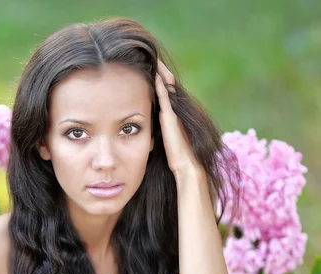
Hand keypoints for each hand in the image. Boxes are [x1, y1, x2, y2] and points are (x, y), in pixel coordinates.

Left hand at [155, 59, 201, 177]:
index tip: (146, 67)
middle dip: (158, 70)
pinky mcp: (170, 116)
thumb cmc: (176, 158)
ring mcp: (173, 112)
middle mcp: (173, 110)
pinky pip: (165, 94)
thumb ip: (157, 131)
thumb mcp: (163, 141)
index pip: (163, 91)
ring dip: (159, 71)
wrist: (186, 165)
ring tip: (151, 56)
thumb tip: (141, 132)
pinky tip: (153, 71)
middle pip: (166, 83)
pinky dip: (159, 82)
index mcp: (171, 114)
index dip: (156, 79)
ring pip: (166, 85)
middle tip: (148, 55)